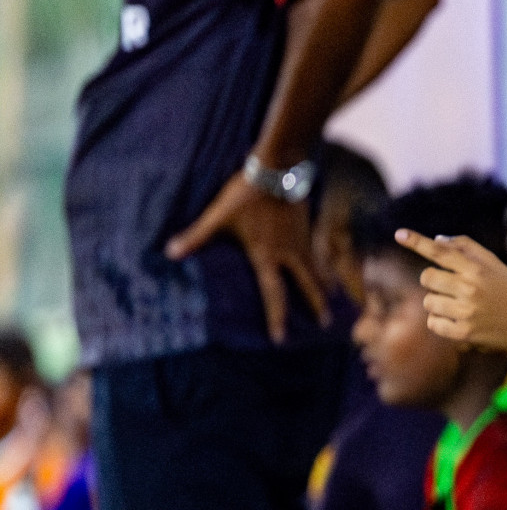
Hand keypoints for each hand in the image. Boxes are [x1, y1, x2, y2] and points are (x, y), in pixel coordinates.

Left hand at [167, 171, 329, 342]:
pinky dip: (323, 263)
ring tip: (333, 299)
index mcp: (266, 256)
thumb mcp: (218, 217)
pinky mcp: (306, 227)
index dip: (276, 317)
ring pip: (316, 269)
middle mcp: (289, 253)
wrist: (277, 170)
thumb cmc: (245, 195)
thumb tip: (170, 252)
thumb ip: (197, 237)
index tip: (280, 339)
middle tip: (325, 324)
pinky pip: (317, 252)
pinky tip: (326, 268)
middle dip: (315, 305)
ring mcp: (301, 240)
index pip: (273, 294)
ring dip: (324, 286)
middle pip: (306, 285)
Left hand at [409, 231, 506, 355]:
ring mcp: (467, 312)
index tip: (399, 234)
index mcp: (478, 269)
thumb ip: (468, 249)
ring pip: (428, 302)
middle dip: (433, 282)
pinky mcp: (464, 334)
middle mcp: (471, 288)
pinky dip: (440, 322)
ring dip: (437, 304)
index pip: (441, 252)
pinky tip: (456, 321)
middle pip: (427, 278)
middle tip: (451, 288)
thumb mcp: (497, 266)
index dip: (417, 242)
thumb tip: (437, 240)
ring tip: (458, 307)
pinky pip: (433, 323)